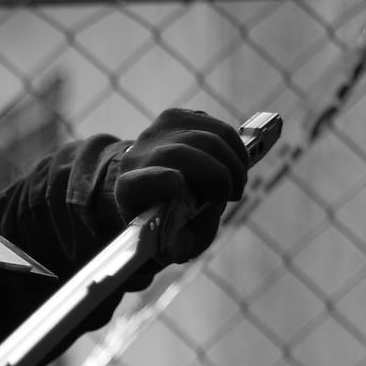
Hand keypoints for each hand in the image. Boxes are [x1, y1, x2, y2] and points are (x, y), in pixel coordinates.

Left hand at [112, 108, 249, 265]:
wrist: (148, 183)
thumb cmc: (163, 217)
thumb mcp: (170, 241)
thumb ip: (179, 247)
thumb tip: (176, 248)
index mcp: (129, 191)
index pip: (139, 182)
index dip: (158, 180)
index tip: (177, 185)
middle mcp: (137, 156)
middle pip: (183, 156)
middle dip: (218, 178)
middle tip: (232, 196)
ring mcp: (156, 132)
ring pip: (208, 140)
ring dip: (233, 165)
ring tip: (235, 186)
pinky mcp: (176, 117)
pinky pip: (218, 129)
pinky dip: (235, 149)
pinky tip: (235, 166)